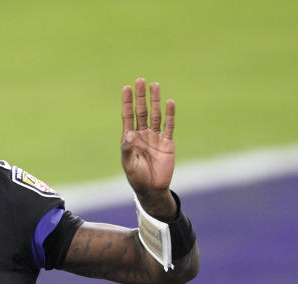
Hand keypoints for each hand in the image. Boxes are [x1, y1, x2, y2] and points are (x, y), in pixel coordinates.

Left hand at [121, 78, 176, 218]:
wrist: (152, 188)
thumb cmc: (137, 177)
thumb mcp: (128, 164)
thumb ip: (127, 149)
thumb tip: (129, 133)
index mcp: (130, 138)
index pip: (128, 115)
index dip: (127, 102)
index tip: (126, 88)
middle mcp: (142, 134)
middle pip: (142, 111)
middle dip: (141, 96)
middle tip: (140, 80)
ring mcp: (155, 137)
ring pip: (155, 114)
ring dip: (155, 100)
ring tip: (155, 85)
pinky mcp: (167, 142)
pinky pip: (169, 125)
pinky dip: (170, 114)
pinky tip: (169, 102)